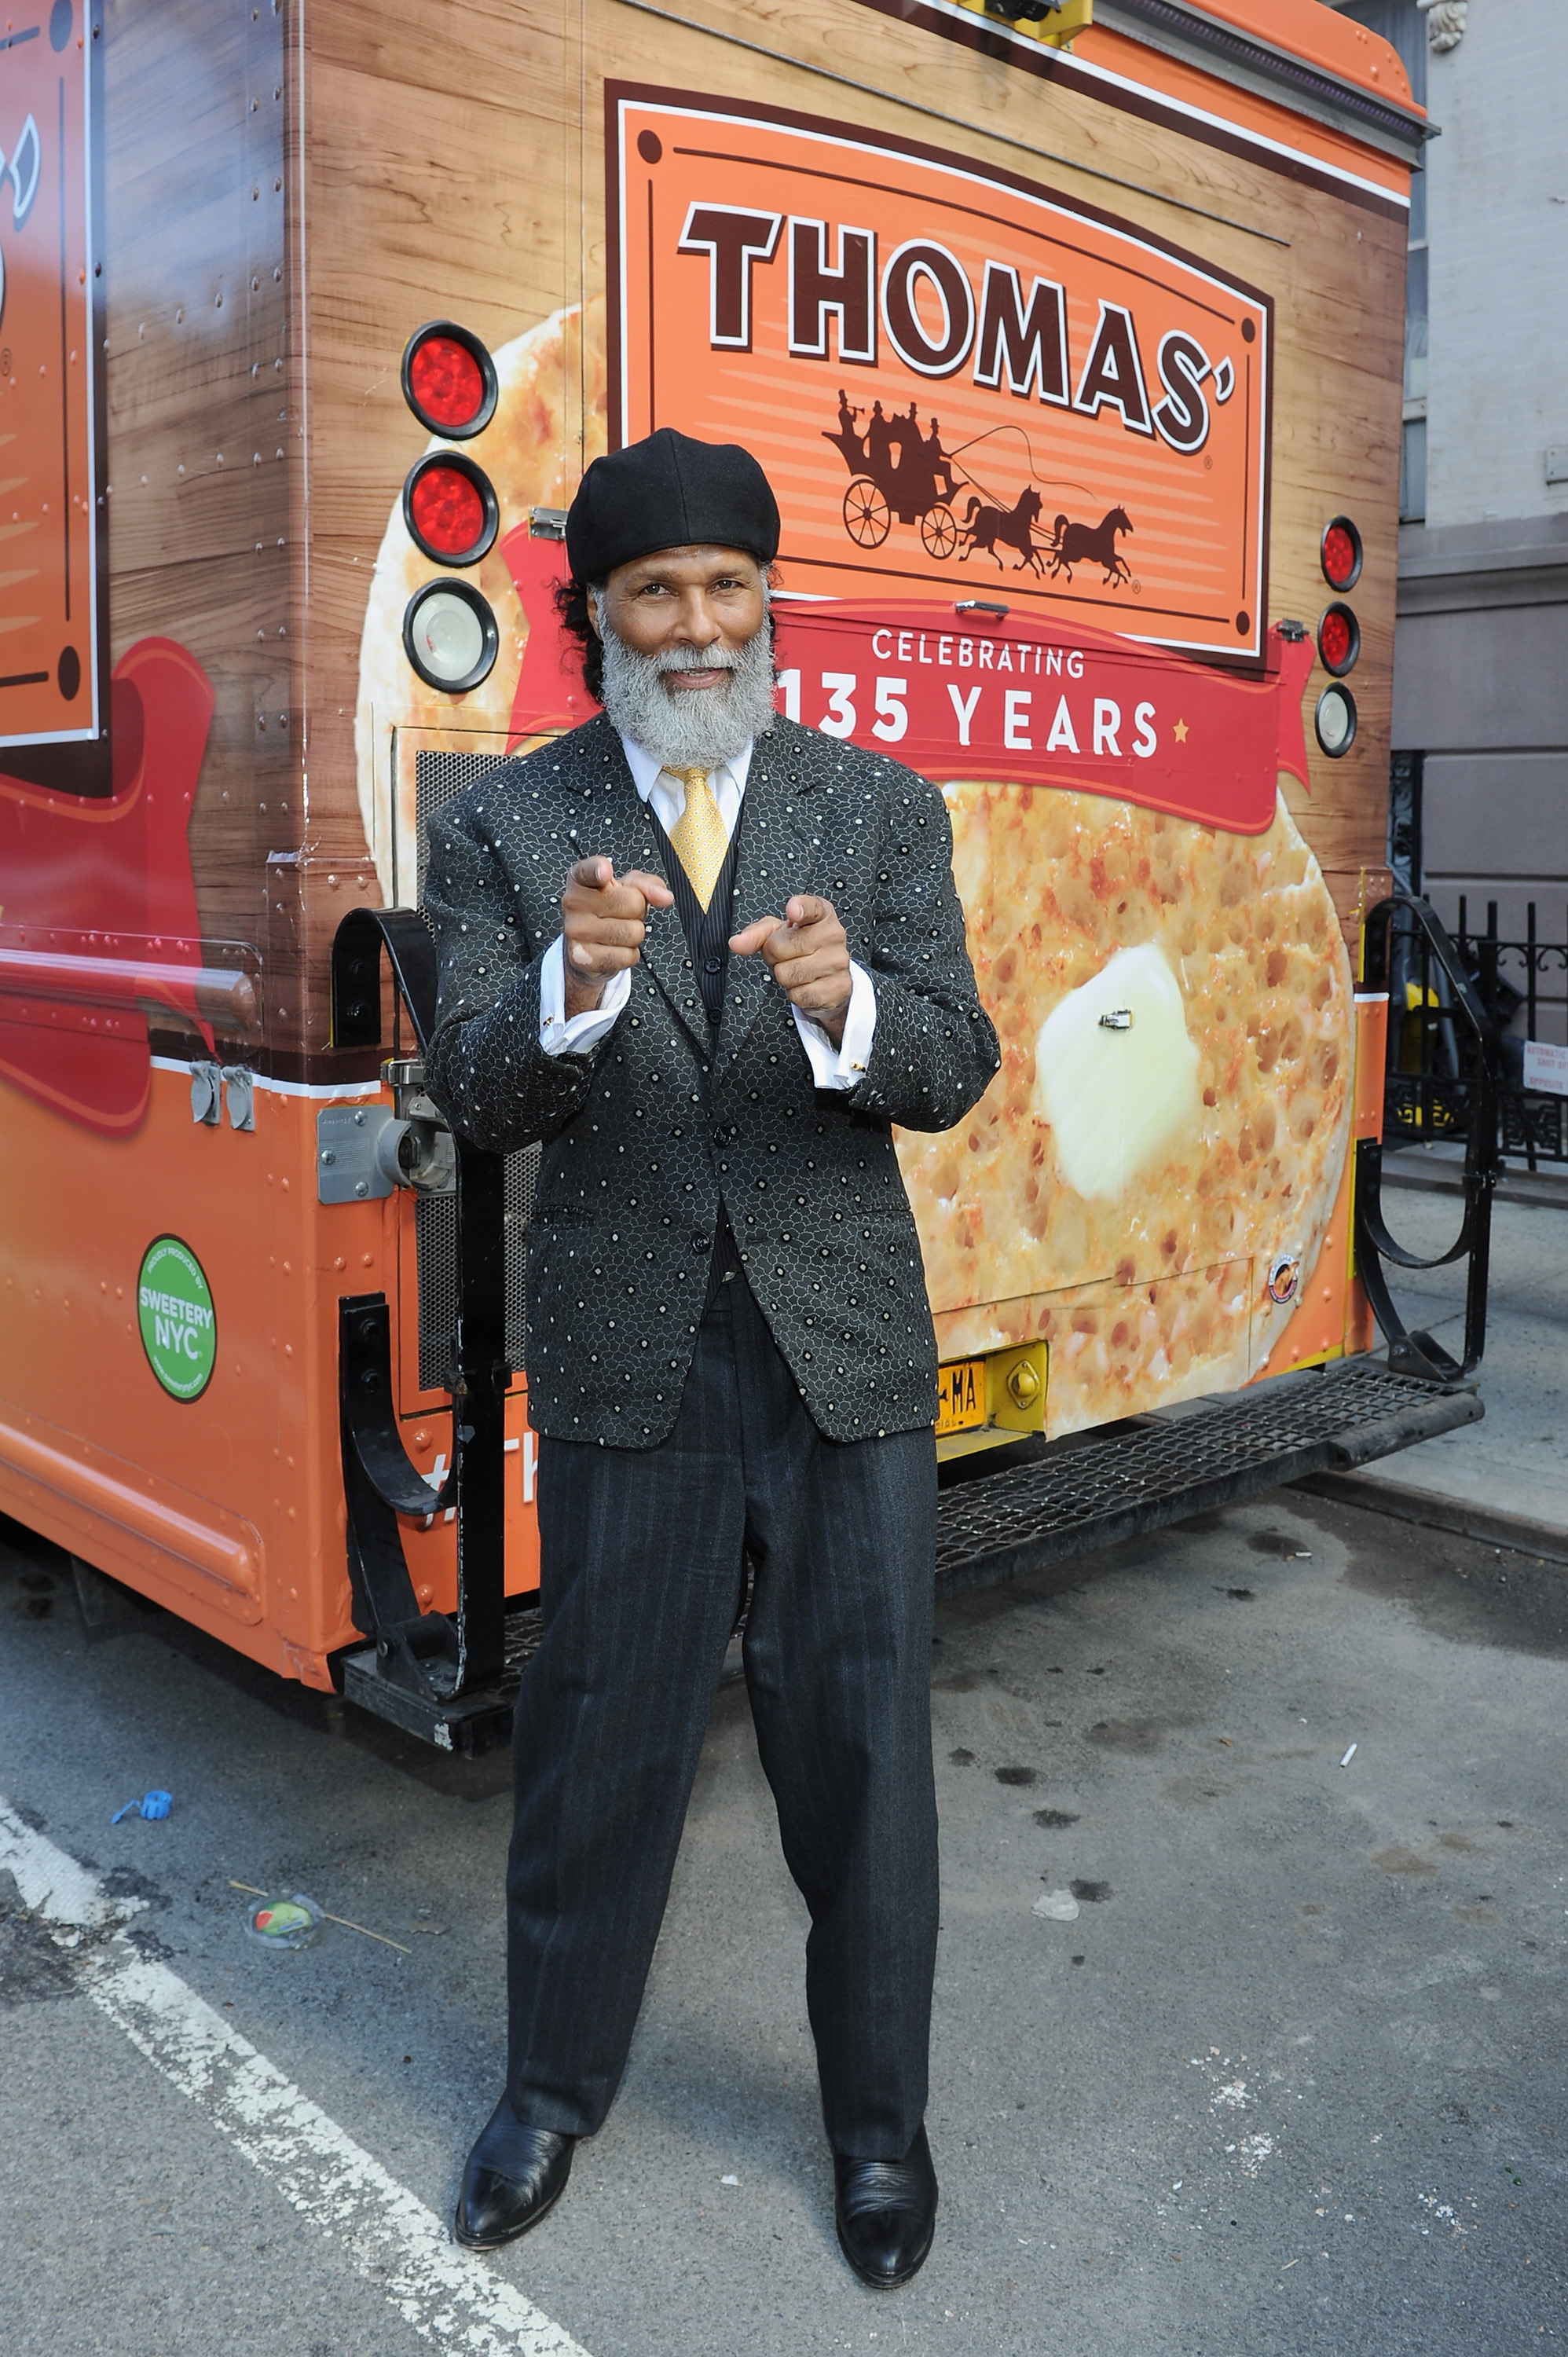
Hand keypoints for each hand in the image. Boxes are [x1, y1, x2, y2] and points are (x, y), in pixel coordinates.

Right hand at [560, 857, 674, 1017]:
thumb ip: (648, 885)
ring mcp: (574, 931)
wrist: (586, 948)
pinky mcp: (581, 958)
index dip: (599, 869)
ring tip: (618, 931)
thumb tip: (665, 897)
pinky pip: (626, 956)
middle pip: (632, 902)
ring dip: (635, 935)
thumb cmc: (608, 911)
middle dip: (638, 911)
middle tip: (622, 914)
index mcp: (580, 879)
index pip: (588, 871)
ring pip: (632, 932)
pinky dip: (629, 955)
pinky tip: (614, 949)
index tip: (606, 871)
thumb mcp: (628, 889)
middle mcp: (572, 902)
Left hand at [729, 894, 852, 1048]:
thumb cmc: (802, 948)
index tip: (792, 910)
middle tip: (787, 955)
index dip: (800, 908)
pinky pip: (799, 995)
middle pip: (780, 947)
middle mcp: (834, 935)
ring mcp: (839, 962)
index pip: (812, 907)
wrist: (828, 977)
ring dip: (784, 977)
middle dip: (774, 956)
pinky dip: (795, 994)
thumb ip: (756, 933)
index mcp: (821, 915)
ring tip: (796, 969)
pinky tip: (806, 984)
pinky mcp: (839, 988)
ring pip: (786, 974)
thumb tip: (736, 943)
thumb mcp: (778, 933)